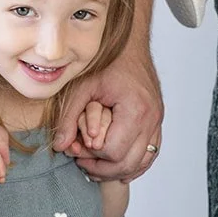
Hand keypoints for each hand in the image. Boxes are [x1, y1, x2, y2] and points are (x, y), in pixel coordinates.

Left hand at [52, 46, 163, 180]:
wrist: (130, 46)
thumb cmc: (107, 62)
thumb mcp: (82, 87)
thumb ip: (69, 117)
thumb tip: (60, 146)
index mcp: (135, 110)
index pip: (113, 151)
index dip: (92, 155)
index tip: (78, 148)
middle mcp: (151, 118)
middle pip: (129, 162)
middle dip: (104, 169)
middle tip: (83, 165)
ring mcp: (157, 120)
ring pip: (143, 161)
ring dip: (120, 170)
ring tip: (97, 168)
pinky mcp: (157, 120)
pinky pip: (152, 151)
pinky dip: (137, 163)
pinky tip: (120, 168)